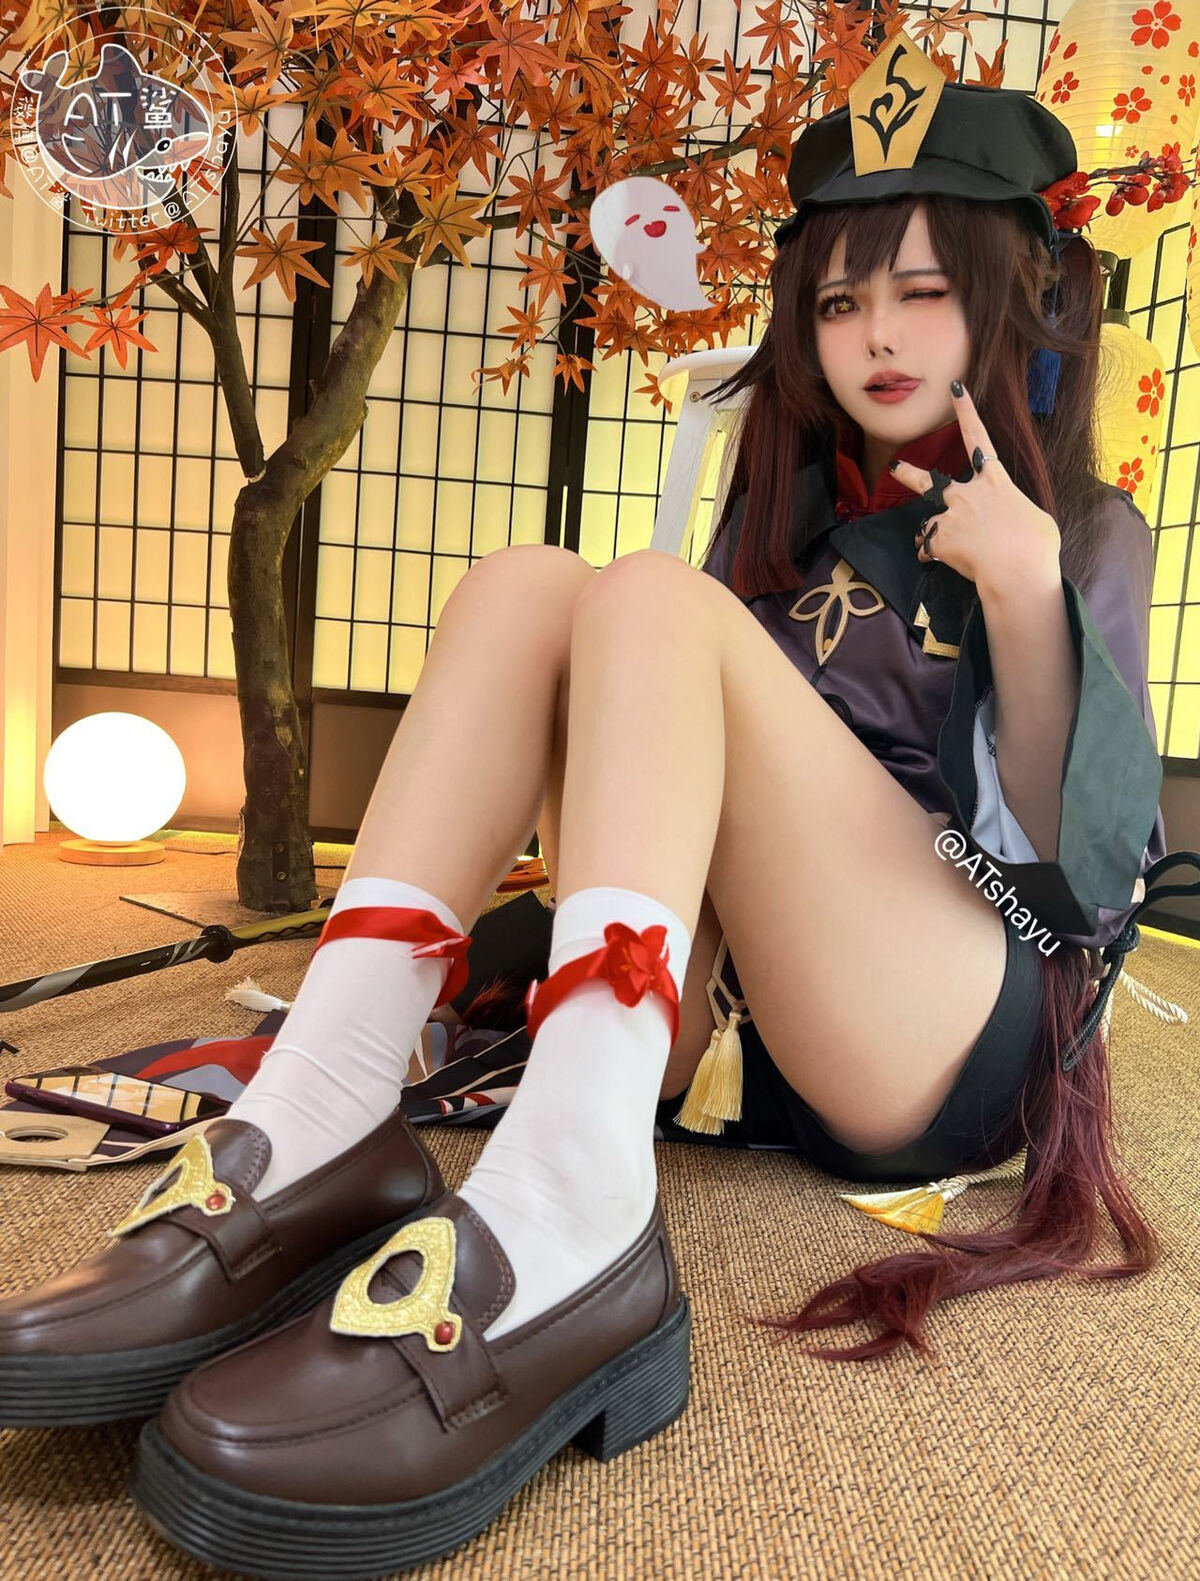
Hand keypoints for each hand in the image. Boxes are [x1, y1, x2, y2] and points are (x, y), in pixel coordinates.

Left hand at [889, 382, 1061, 600]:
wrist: (1018, 569)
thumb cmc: (1036, 546)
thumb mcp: (1035, 519)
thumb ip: (1013, 512)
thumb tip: (1009, 521)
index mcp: (994, 482)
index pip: (978, 438)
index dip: (966, 411)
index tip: (955, 389)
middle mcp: (966, 494)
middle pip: (928, 481)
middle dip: (909, 474)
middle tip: (896, 468)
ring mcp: (949, 515)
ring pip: (928, 524)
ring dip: (933, 536)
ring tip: (954, 550)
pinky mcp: (939, 539)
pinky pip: (927, 549)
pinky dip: (933, 557)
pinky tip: (948, 563)